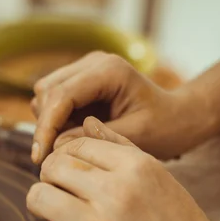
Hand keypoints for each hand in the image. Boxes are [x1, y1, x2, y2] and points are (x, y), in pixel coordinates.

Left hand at [26, 117, 219, 220]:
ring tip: (54, 213)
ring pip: (38, 198)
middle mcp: (116, 194)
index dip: (64, 155)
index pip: (75, 144)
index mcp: (134, 167)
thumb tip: (86, 122)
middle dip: (49, 177)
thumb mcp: (157, 175)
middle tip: (59, 190)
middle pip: (51, 167)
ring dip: (41, 204)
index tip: (68, 171)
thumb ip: (120, 145)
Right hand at [30, 52, 208, 163]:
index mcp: (110, 71)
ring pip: (44, 94)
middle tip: (56, 156)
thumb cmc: (165, 128)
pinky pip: (52, 100)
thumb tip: (56, 144)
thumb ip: (96, 139)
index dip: (46, 127)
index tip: (40, 157)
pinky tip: (75, 135)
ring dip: (50, 122)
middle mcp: (93, 63)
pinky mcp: (80, 80)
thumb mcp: (136, 138)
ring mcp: (85, 69)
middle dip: (46, 125)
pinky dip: (56, 120)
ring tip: (73, 143)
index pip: (61, 95)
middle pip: (47, 91)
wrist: (179, 117)